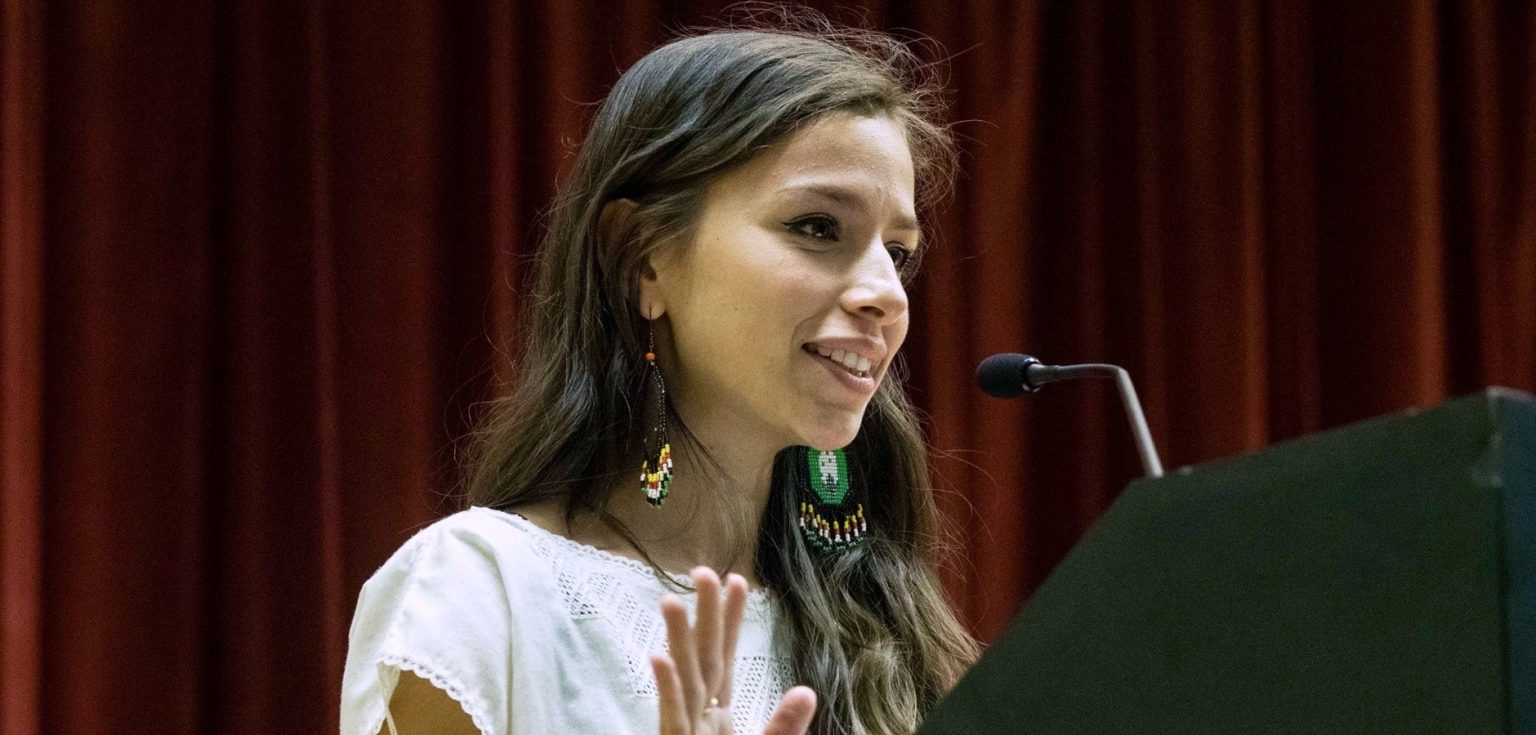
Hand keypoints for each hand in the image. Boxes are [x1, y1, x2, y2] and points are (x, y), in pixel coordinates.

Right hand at [651, 567, 816, 733]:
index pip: (724, 658)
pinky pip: (675, 720)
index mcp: (718, 714)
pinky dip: (669, 690)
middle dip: (705, 616)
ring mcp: (687, 732)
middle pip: (705, 659)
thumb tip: (807, 691)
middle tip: (702, 571)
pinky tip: (659, 657)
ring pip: (686, 682)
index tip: (737, 580)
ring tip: (671, 600)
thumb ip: (785, 726)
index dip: (730, 620)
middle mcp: (699, 717)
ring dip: (678, 641)